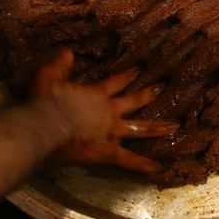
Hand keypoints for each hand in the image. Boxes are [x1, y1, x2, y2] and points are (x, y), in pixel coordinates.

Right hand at [32, 50, 177, 171]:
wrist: (44, 128)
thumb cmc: (44, 103)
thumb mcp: (48, 78)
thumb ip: (59, 66)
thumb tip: (68, 52)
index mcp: (95, 95)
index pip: (115, 82)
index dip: (128, 75)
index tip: (140, 69)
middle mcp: (108, 112)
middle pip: (133, 101)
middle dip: (148, 94)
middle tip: (163, 88)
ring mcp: (111, 132)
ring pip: (139, 129)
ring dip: (156, 128)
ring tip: (175, 127)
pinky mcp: (107, 151)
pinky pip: (127, 159)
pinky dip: (142, 164)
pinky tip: (158, 167)